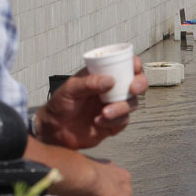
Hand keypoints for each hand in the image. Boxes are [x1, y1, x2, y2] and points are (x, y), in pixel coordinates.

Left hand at [33, 57, 147, 149]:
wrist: (54, 130)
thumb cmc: (60, 104)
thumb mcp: (70, 89)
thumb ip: (89, 83)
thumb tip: (110, 81)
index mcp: (102, 75)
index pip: (124, 66)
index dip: (135, 64)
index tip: (135, 67)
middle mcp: (112, 90)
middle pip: (136, 83)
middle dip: (140, 84)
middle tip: (133, 89)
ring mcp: (114, 106)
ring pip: (132, 103)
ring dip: (122, 107)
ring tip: (104, 113)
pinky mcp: (114, 124)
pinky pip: (123, 121)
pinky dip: (113, 121)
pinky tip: (97, 121)